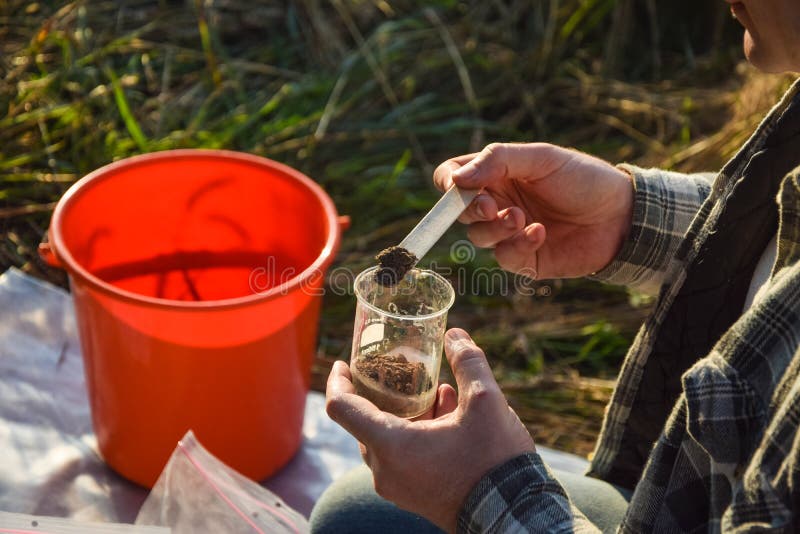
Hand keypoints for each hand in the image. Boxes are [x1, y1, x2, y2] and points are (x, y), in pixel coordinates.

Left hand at [326, 328, 534, 532]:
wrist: (512, 515)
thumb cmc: (494, 461)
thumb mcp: (486, 402)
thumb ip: (468, 363)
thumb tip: (454, 336)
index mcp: (391, 444)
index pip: (341, 407)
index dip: (338, 380)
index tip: (344, 363)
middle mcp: (385, 469)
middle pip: (366, 421)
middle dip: (384, 394)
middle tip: (402, 372)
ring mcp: (397, 487)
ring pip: (387, 439)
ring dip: (406, 412)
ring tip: (439, 393)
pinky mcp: (413, 496)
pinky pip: (401, 457)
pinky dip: (415, 434)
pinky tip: (448, 416)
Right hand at [433, 142, 633, 278]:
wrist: (622, 214)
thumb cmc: (582, 178)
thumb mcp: (541, 158)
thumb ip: (497, 161)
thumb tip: (456, 179)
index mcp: (497, 173)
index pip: (452, 177)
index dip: (448, 182)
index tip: (458, 185)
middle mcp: (498, 202)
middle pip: (459, 211)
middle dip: (471, 209)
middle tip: (492, 207)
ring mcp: (509, 232)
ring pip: (478, 237)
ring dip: (496, 228)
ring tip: (522, 218)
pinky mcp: (525, 258)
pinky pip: (504, 257)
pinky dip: (518, 245)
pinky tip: (540, 232)